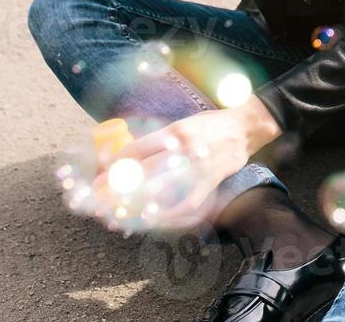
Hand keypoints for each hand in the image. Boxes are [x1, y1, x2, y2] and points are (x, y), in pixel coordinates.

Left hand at [93, 99, 279, 226]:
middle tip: (99, 202)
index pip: (137, 151)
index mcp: (175, 131)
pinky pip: (185, 205)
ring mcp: (198, 168)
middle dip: (116, 190)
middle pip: (143, 174)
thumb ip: (159, 141)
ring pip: (161, 192)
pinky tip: (150, 221)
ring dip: (137, 206)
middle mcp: (184, 150)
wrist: (245, 128)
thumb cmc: (210, 125)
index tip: (100, 178)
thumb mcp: (182, 125)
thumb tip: (130, 157)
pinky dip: (166, 216)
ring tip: (118, 216)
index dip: (114, 167)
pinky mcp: (210, 183)